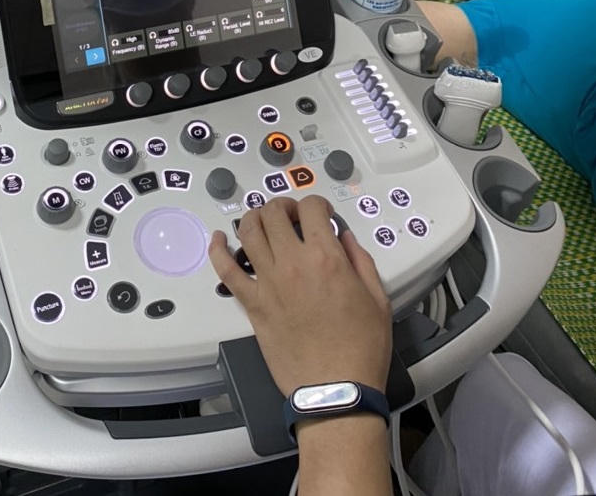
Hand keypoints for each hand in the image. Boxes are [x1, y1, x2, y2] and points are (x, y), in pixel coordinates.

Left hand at [209, 195, 391, 396]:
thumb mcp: (377, 299)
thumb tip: (344, 239)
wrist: (336, 391)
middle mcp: (292, 264)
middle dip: (284, 206)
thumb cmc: (360, 350)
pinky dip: (218, 249)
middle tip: (293, 216)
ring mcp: (268, 283)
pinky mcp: (252, 304)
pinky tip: (219, 239)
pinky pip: (226, 269)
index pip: (311, 208)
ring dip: (255, 217)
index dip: (317, 205)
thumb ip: (360, 260)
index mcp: (326, 258)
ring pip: (248, 231)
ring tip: (264, 221)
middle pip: (275, 213)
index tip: (321, 214)